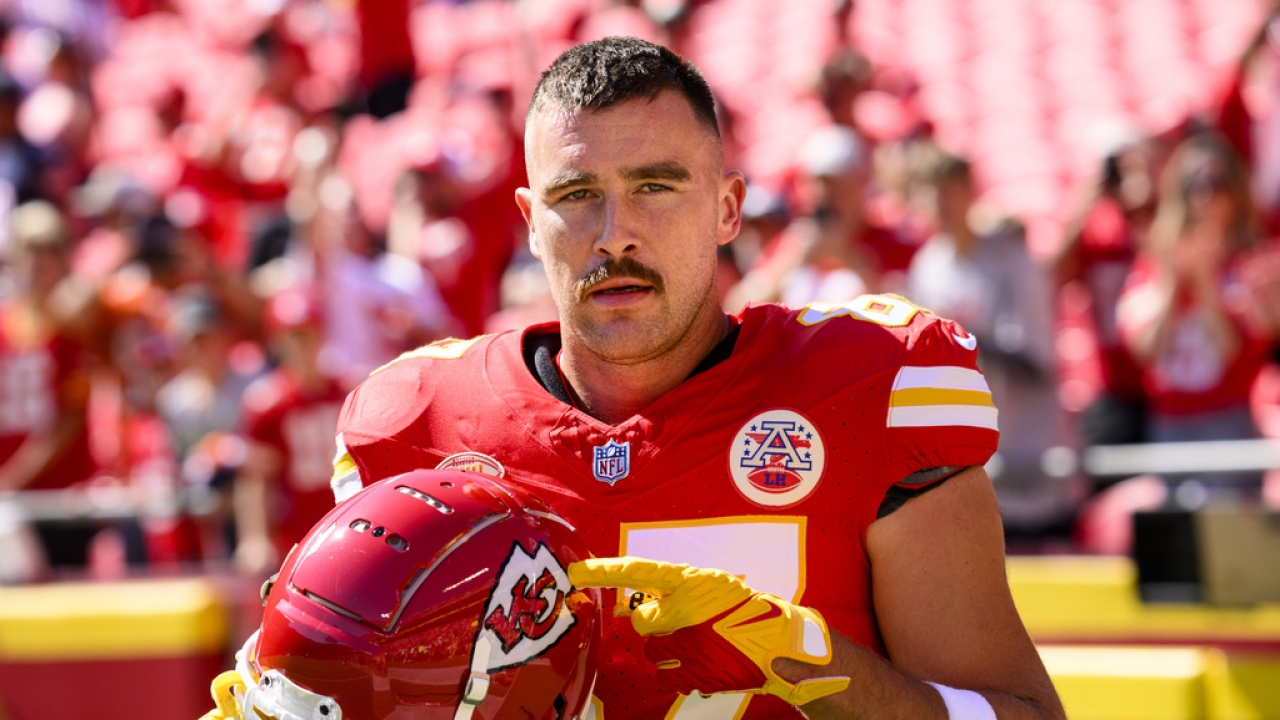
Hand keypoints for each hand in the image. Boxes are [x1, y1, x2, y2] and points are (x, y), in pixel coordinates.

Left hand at [568, 557, 849, 704]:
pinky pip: (668, 674)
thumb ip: (677, 591)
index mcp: (688, 580)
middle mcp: (683, 610)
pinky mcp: (694, 673)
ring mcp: (688, 644)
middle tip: (686, 623)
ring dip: (669, 649)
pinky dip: (680, 671)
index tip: (574, 571)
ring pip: (654, 650)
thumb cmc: (747, 609)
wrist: (781, 644)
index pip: (636, 571)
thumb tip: (643, 611)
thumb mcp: (712, 586)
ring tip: (700, 643)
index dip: (603, 571)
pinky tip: (704, 661)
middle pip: (642, 621)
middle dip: (657, 624)